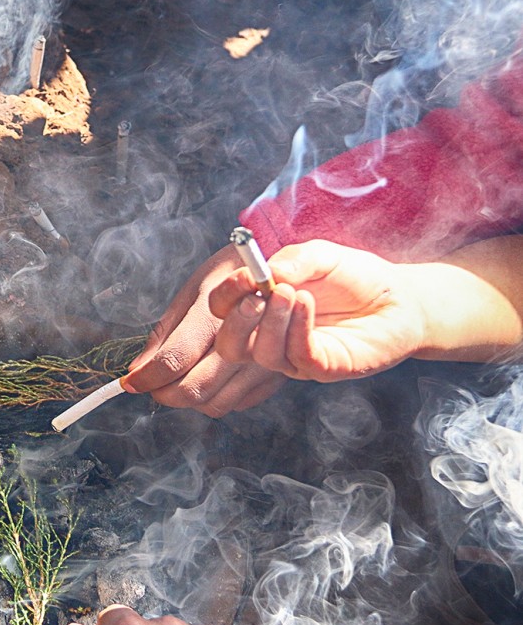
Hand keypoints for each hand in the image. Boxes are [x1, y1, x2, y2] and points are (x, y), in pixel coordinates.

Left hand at [123, 244, 284, 416]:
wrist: (284, 271)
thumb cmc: (230, 273)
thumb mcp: (192, 291)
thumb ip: (164, 333)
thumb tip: (138, 368)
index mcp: (216, 318)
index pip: (175, 360)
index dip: (147, 377)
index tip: (130, 382)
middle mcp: (243, 346)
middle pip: (195, 389)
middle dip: (163, 393)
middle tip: (149, 385)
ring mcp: (263, 364)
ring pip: (215, 404)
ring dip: (188, 400)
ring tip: (175, 382)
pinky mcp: (274, 377)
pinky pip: (238, 403)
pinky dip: (215, 398)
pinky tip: (206, 379)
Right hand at [207, 239, 424, 381]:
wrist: (402, 299)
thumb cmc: (357, 278)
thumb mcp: (321, 256)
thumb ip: (292, 260)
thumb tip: (265, 273)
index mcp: (261, 308)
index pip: (223, 310)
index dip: (225, 295)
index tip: (244, 274)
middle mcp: (271, 337)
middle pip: (230, 344)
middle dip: (237, 319)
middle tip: (257, 293)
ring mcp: (294, 357)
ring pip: (261, 353)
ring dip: (271, 321)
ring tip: (292, 293)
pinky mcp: (322, 368)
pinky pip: (298, 356)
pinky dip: (297, 328)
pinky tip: (307, 303)